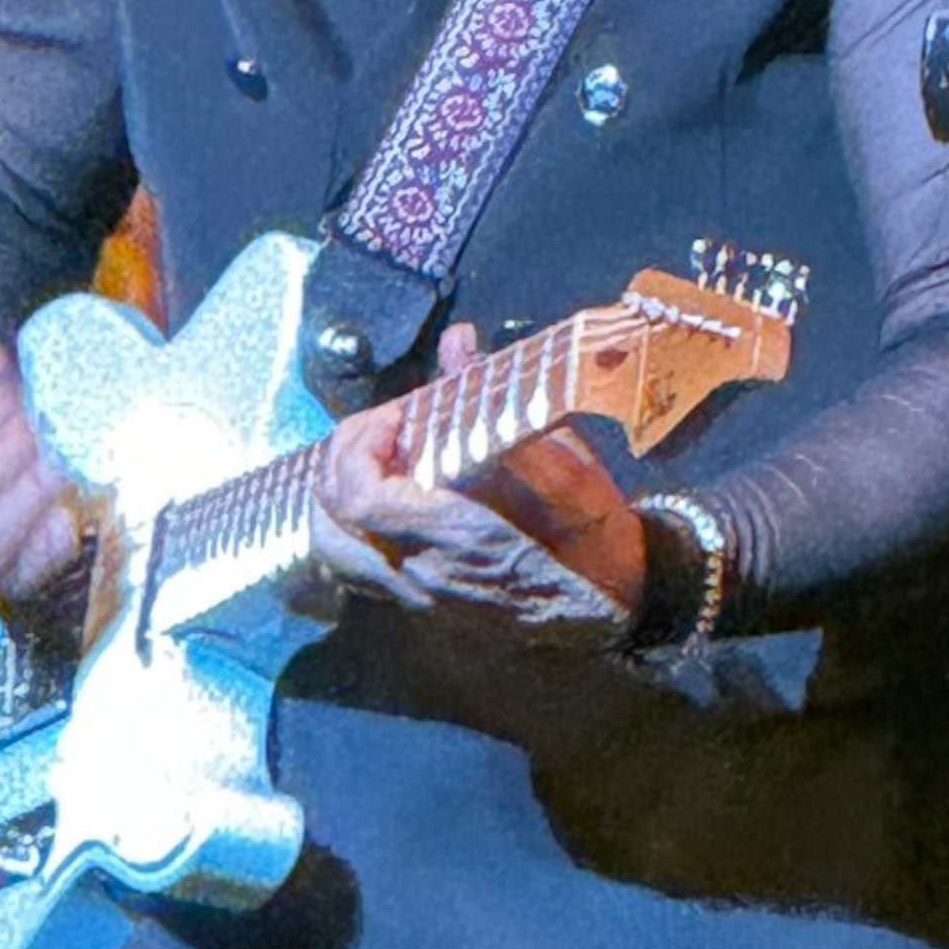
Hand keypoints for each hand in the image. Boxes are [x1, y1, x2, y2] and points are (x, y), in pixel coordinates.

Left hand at [310, 324, 648, 639]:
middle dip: (338, 468)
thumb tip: (458, 342)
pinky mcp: (423, 606)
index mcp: (456, 538)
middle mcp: (423, 576)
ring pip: (336, 555)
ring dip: (338, 501)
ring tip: (378, 462)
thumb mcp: (561, 459)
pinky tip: (394, 496)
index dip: (360, 446)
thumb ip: (498, 402)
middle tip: (378, 433)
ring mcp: (418, 598)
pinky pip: (361, 568)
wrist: (619, 605)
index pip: (361, 499)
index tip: (397, 416)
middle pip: (329, 529)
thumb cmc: (595, 533)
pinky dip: (356, 527)